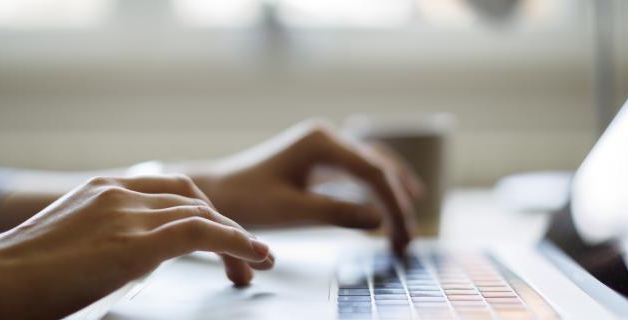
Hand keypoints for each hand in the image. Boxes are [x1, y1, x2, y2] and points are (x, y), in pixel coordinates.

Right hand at [0, 175, 273, 318]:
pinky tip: (253, 256)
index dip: (201, 212)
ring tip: (255, 264)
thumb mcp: (68, 246)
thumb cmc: (16, 279)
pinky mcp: (136, 242)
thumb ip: (103, 243)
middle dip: (222, 224)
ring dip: (237, 238)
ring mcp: (127, 214)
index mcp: (102, 190)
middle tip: (243, 257)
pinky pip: (203, 233)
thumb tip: (126, 263)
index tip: (217, 237)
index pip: (168, 191)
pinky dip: (236, 242)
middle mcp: (119, 193)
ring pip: (203, 213)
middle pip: (191, 198)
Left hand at [179, 120, 421, 255]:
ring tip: (409, 226)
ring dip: (393, 195)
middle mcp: (327, 137)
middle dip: (398, 203)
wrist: (218, 191)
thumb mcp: (291, 211)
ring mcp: (325, 146)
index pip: (373, 173)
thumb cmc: (247, 199)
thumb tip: (380, 221)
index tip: (403, 238)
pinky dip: (378, 190)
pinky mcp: (321, 159)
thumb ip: (336, 214)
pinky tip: (391, 206)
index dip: (394, 206)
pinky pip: (360, 171)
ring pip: (374, 166)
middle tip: (408, 240)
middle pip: (379, 167)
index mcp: (321, 141)